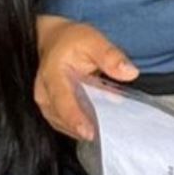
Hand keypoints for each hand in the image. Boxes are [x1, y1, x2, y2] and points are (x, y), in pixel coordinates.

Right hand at [34, 17, 138, 140]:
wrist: (53, 41)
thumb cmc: (72, 41)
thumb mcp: (93, 39)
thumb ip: (110, 56)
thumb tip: (129, 72)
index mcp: (52, 74)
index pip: (62, 100)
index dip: (75, 118)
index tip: (89, 132)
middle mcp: (44, 92)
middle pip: (62, 118)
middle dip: (83, 129)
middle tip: (104, 135)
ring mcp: (46, 104)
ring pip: (64, 125)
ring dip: (83, 129)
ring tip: (104, 131)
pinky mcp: (51, 110)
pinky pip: (66, 125)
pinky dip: (81, 128)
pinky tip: (98, 126)